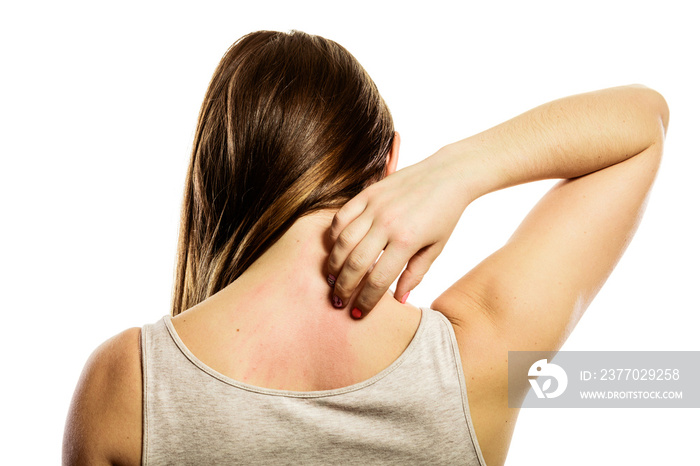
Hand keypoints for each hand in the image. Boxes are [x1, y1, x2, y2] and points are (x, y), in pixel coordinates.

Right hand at [326, 148, 469, 317]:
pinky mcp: (368, 193)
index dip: (366, 301)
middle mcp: (387, 224)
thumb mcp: (436, 248)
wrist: (448, 174)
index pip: (379, 280)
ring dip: (333, 265)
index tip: (359, 313)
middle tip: (338, 302)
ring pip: (343, 241)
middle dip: (343, 288)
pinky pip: (341, 216)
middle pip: (355, 264)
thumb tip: (399, 299)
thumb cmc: (445, 214)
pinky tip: (335, 248)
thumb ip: (416, 273)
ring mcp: (375, 207)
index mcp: (407, 241)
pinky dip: (334, 235)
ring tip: (331, 279)